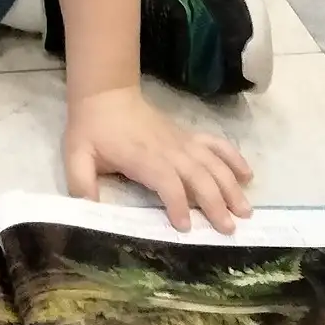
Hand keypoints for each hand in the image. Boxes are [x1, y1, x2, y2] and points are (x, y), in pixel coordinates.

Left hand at [63, 86, 251, 234]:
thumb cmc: (92, 129)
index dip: (177, 204)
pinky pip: (217, 144)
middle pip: (198, 176)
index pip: (166, 182)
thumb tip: (88, 211)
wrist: (106, 94)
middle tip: (229, 229)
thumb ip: (81, 184)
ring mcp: (182, 141)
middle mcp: (168, 149)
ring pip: (213, 163)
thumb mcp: (77, 156)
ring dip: (231, 187)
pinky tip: (248, 175)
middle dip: (215, 203)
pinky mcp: (188, 136)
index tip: (185, 227)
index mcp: (142, 157)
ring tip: (246, 211)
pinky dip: (234, 158)